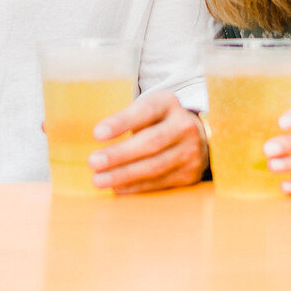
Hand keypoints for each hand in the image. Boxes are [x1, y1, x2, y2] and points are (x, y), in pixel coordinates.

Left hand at [86, 91, 207, 193]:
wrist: (197, 136)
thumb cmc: (159, 121)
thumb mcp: (148, 109)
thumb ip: (128, 119)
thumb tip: (98, 139)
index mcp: (169, 103)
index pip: (145, 111)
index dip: (121, 123)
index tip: (97, 133)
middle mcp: (184, 126)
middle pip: (151, 142)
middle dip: (119, 155)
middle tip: (93, 162)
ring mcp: (190, 151)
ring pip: (155, 166)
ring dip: (124, 175)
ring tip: (99, 179)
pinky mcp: (190, 174)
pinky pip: (159, 183)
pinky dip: (136, 186)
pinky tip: (117, 187)